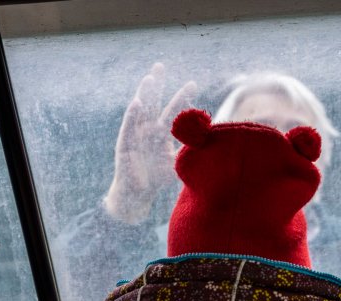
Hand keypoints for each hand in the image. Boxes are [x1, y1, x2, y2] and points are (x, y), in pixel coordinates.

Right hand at [104, 63, 196, 223]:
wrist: (138, 194)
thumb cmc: (157, 179)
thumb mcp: (178, 163)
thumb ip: (192, 152)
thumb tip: (215, 145)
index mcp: (162, 133)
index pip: (174, 111)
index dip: (182, 98)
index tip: (193, 83)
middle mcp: (148, 129)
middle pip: (153, 102)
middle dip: (157, 84)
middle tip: (160, 65)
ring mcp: (136, 134)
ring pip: (140, 109)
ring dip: (145, 93)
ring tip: (150, 78)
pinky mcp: (125, 142)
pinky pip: (129, 125)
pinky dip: (133, 114)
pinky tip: (138, 102)